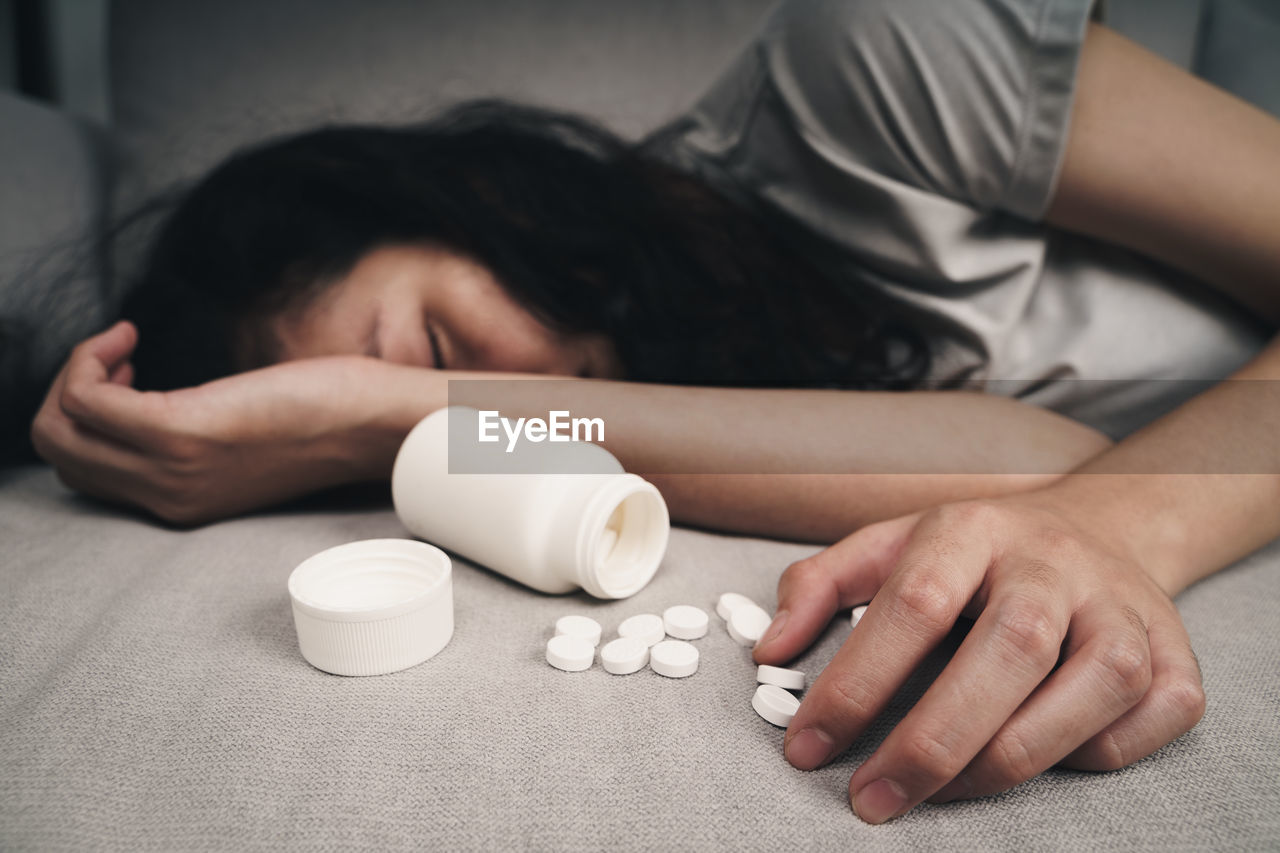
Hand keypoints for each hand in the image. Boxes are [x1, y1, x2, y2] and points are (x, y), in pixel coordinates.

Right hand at [30, 321, 433, 523]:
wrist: (380, 425)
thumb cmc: (329, 417)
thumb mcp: (248, 440)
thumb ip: (200, 438)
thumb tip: (162, 405)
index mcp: (184, 503)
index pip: (87, 476)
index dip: (88, 421)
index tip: (123, 378)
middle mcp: (170, 497)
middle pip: (61, 454)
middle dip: (66, 392)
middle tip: (114, 358)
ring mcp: (173, 469)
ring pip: (59, 428)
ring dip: (73, 373)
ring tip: (120, 346)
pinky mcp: (184, 430)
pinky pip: (88, 398)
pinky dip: (91, 358)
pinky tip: (129, 337)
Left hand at [753, 495, 1205, 822]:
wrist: (1097, 531)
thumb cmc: (972, 556)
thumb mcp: (888, 545)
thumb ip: (820, 587)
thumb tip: (769, 649)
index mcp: (971, 528)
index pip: (913, 602)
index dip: (857, 681)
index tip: (808, 745)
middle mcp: (1054, 561)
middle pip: (1006, 650)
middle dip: (933, 740)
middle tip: (871, 800)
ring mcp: (1124, 607)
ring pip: (1090, 687)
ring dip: (1009, 758)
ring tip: (940, 794)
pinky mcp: (1176, 656)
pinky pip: (1145, 720)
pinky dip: (1091, 755)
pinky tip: (1036, 758)